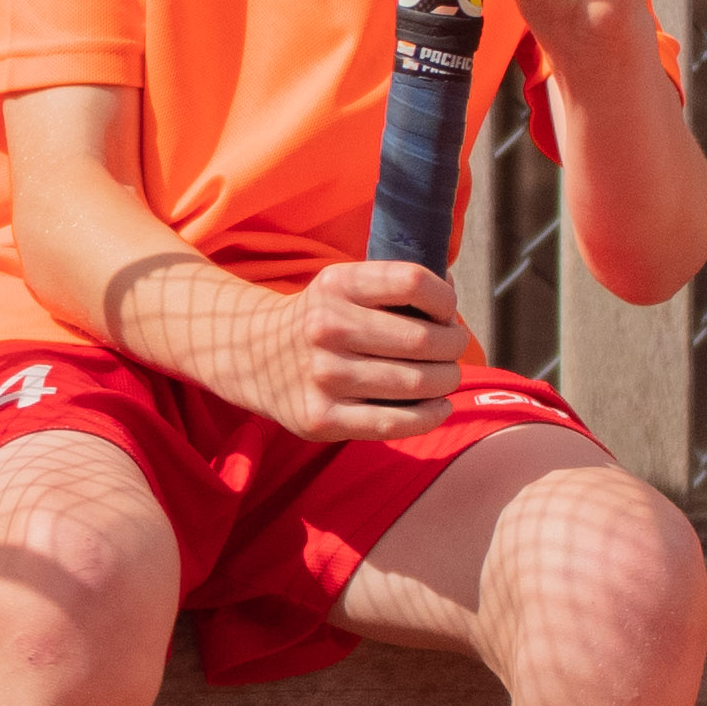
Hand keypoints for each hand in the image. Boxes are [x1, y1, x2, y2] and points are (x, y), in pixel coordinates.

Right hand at [270, 256, 467, 441]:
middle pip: (424, 339)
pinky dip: (430, 417)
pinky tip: (439, 407)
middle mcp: (327, 328)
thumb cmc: (319, 319)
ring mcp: (323, 377)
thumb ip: (391, 286)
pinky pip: (394, 423)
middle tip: (453, 348)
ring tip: (445, 377)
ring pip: (417, 384)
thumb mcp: (341, 284)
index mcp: (336, 285)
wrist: (252, 356)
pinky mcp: (322, 419)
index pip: (413, 282)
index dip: (445, 299)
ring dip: (447, 380)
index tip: (447, 312)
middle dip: (454, 345)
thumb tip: (453, 292)